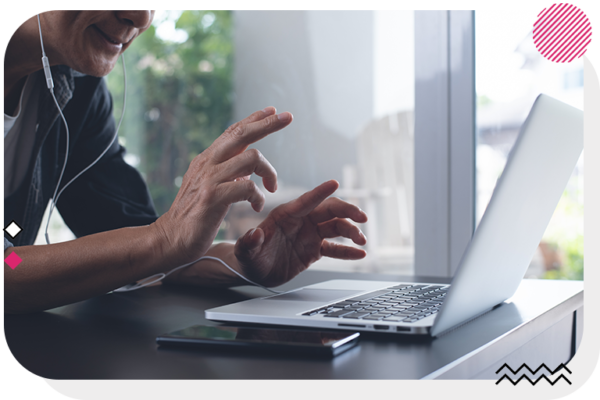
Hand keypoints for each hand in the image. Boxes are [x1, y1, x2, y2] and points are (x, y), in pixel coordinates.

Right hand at [153, 107, 291, 267]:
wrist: (170, 238)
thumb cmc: (193, 216)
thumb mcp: (210, 187)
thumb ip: (226, 175)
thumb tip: (247, 171)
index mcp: (207, 160)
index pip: (232, 132)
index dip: (254, 119)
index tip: (273, 110)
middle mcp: (208, 163)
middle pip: (242, 134)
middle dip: (268, 124)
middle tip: (288, 117)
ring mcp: (210, 179)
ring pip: (251, 158)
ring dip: (269, 172)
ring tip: (271, 188)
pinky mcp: (213, 198)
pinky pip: (247, 187)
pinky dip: (258, 196)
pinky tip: (257, 206)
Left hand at [234, 180, 367, 286]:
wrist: (253, 272)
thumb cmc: (248, 257)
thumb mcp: (245, 251)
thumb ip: (249, 242)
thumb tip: (254, 234)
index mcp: (286, 215)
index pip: (306, 201)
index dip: (320, 192)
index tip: (334, 183)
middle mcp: (301, 221)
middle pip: (329, 211)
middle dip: (347, 211)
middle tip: (361, 217)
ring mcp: (310, 235)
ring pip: (336, 227)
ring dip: (351, 231)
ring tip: (362, 240)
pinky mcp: (314, 250)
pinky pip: (335, 249)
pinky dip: (348, 251)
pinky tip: (360, 253)